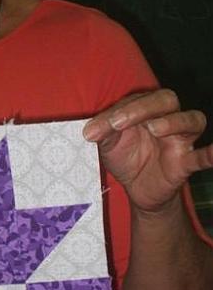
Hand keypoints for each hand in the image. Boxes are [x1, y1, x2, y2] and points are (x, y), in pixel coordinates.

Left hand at [83, 89, 211, 213]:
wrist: (136, 189)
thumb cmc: (125, 158)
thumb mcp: (108, 144)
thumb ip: (102, 133)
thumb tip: (89, 132)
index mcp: (145, 110)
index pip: (137, 100)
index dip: (117, 111)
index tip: (97, 129)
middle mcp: (167, 118)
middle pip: (166, 100)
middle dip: (143, 107)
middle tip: (118, 124)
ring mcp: (180, 139)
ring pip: (191, 119)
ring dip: (174, 122)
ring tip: (154, 129)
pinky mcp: (186, 162)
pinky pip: (203, 156)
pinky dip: (211, 154)